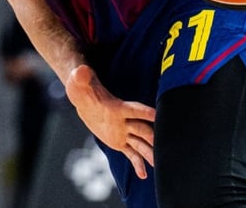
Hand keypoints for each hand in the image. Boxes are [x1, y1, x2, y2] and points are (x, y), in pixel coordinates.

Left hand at [64, 64, 154, 178]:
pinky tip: (144, 175)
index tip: (158, 115)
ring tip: (160, 166)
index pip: (133, 109)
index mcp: (116, 106)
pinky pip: (131, 154)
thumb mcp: (78, 80)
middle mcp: (123, 120)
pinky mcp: (119, 141)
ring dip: (150, 154)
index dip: (145, 112)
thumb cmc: (82, 86)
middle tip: (166, 147)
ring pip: (140, 144)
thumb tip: (81, 70)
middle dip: (154, 138)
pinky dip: (137, 164)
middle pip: (142, 130)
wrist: (85, 99)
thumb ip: (81, 76)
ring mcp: (123, 132)